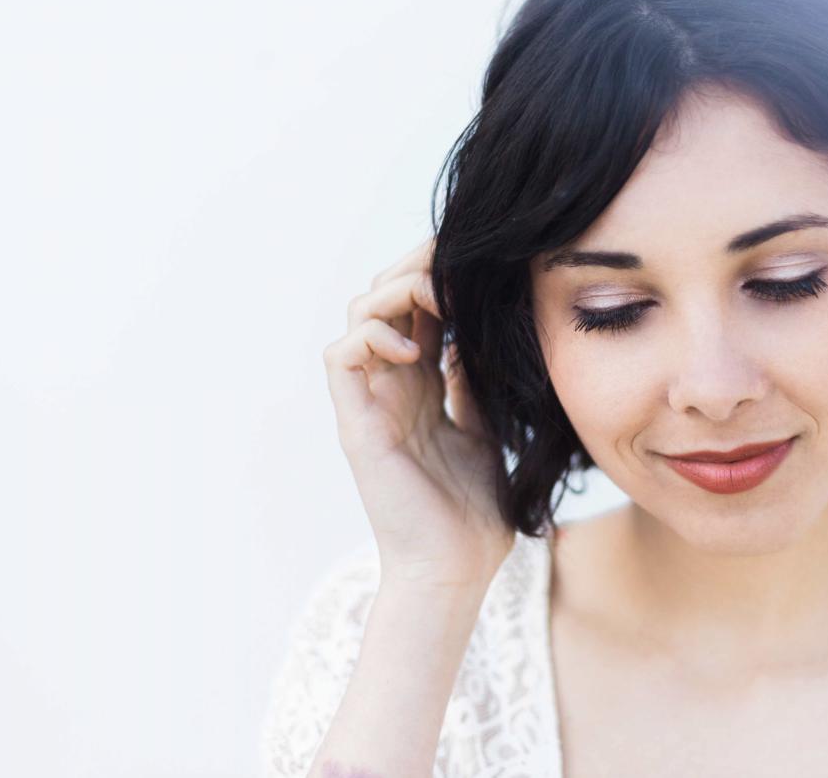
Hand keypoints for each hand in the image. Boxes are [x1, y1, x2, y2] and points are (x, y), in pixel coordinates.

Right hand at [321, 236, 513, 589]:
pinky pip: (340, 358)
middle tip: (454, 257)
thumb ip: (477, 382)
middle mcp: (392, 386)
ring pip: (358, 314)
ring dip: (394, 291)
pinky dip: (371, 337)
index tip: (478, 258)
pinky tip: (414, 350)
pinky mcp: (356, 424)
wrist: (456, 570)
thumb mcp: (487, 430)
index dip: (440, 275)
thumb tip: (480, 332)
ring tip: (436, 298)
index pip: (420, 308)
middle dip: (417, 267)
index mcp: (424, 386)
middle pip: (384, 296)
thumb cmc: (473, 513)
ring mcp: (370, 402)